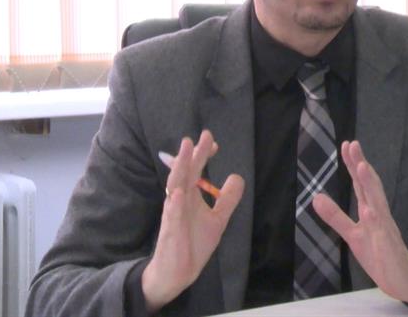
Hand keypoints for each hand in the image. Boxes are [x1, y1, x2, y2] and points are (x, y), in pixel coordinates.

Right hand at [141, 130, 244, 312]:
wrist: (178, 272)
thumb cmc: (193, 244)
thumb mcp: (218, 219)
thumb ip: (227, 199)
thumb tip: (238, 177)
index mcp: (190, 197)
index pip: (196, 171)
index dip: (203, 155)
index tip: (214, 142)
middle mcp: (180, 201)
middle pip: (186, 172)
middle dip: (194, 153)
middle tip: (203, 135)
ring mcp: (173, 214)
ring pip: (175, 186)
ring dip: (180, 168)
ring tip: (186, 150)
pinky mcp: (170, 231)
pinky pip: (171, 215)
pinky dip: (175, 203)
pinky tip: (179, 192)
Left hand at [313, 140, 407, 303]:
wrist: (402, 279)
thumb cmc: (379, 254)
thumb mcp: (352, 234)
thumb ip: (336, 216)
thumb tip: (316, 197)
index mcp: (371, 211)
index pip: (361, 184)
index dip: (354, 165)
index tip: (347, 144)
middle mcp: (380, 215)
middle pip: (371, 186)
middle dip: (362, 165)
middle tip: (354, 145)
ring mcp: (386, 230)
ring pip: (379, 203)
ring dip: (371, 185)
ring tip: (362, 166)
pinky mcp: (389, 248)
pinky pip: (383, 234)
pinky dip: (377, 221)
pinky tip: (370, 210)